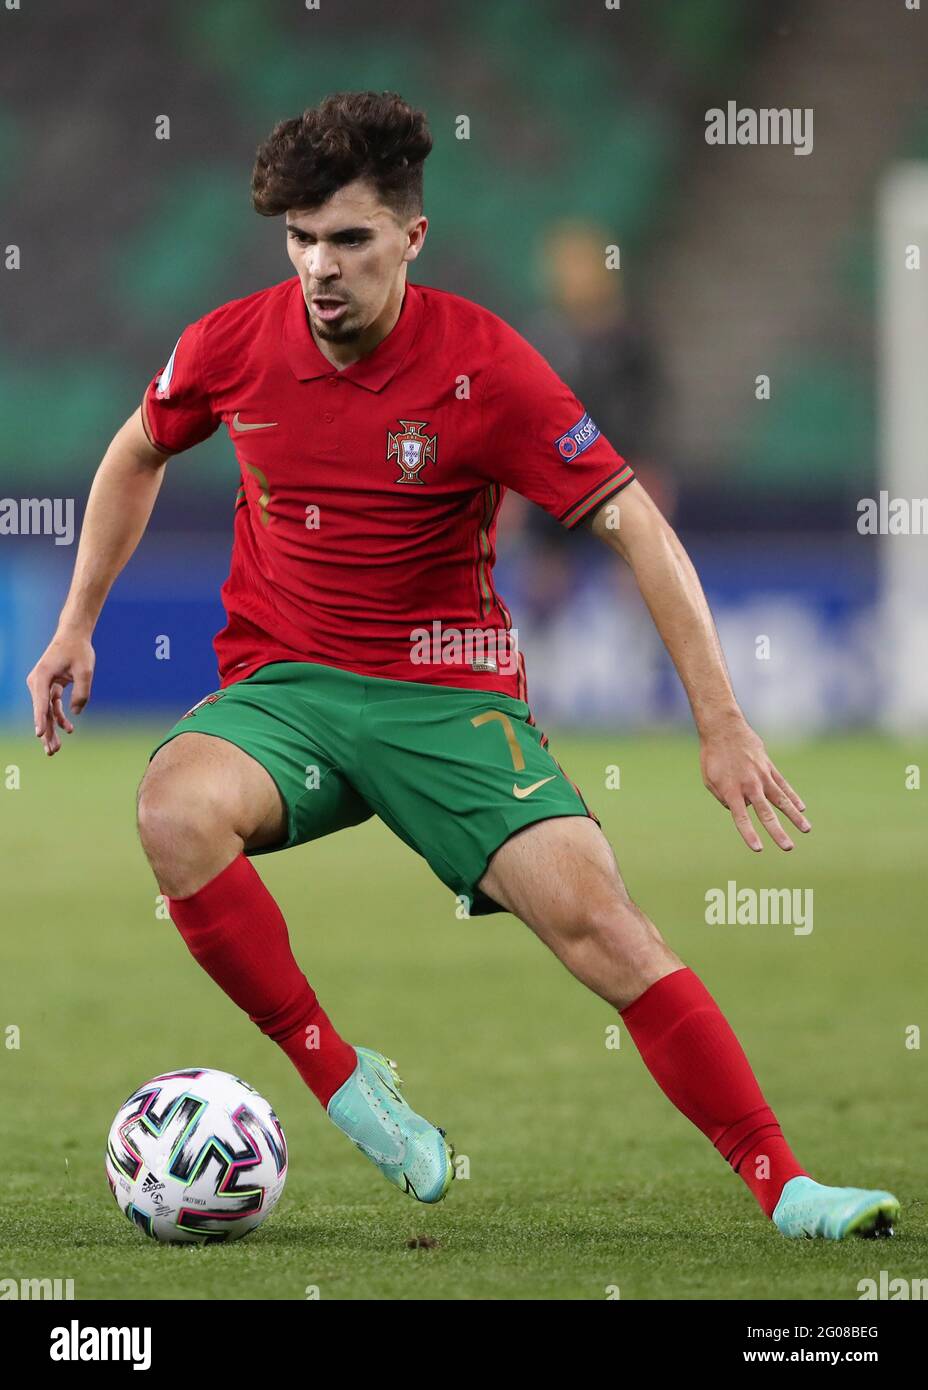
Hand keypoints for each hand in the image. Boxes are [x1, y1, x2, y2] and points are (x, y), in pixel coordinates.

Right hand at [25, 630, 95, 755]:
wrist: (73, 635)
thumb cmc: (78, 650)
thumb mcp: (85, 670)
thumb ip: (82, 692)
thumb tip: (76, 713)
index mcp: (42, 676)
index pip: (40, 702)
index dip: (40, 720)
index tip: (40, 734)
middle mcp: (37, 682)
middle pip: (40, 712)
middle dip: (46, 733)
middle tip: (51, 752)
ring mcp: (41, 685)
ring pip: (45, 712)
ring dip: (52, 729)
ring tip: (57, 748)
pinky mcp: (48, 687)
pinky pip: (51, 706)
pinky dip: (59, 717)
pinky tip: (68, 728)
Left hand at [699, 715, 810, 851]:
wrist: (723, 729)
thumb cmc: (713, 757)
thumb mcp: (710, 780)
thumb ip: (723, 798)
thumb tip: (739, 809)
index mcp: (731, 791)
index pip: (741, 818)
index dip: (749, 834)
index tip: (758, 849)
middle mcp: (749, 785)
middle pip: (766, 813)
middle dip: (777, 831)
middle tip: (788, 847)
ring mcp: (762, 776)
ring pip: (781, 799)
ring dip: (794, 816)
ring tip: (806, 830)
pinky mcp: (769, 767)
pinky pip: (783, 785)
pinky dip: (793, 797)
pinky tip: (802, 808)